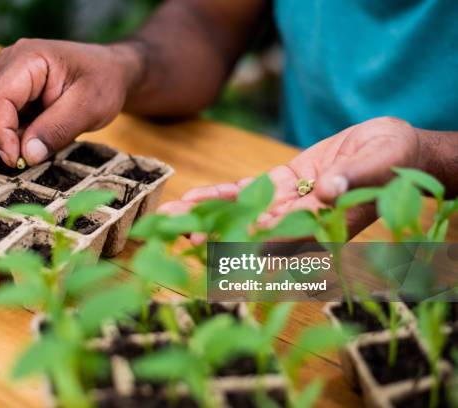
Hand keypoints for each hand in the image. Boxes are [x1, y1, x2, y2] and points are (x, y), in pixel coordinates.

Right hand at [0, 39, 141, 165]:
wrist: (110, 71)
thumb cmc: (103, 83)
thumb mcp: (89, 108)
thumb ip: (58, 130)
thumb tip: (27, 155)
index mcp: (27, 59)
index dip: (1, 134)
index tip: (18, 160)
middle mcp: (7, 63)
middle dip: (0, 138)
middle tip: (31, 155)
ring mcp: (4, 76)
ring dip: (4, 138)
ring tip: (39, 140)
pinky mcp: (7, 91)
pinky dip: (9, 135)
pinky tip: (35, 135)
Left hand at [160, 116, 421, 241]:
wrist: (391, 148)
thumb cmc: (394, 158)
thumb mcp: (379, 163)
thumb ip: (352, 178)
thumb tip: (329, 191)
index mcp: (327, 226)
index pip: (284, 237)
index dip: (250, 240)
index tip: (220, 242)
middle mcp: (302, 223)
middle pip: (252, 231)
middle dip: (215, 232)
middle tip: (178, 235)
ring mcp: (288, 205)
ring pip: (241, 212)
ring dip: (207, 213)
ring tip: (172, 216)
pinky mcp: (282, 186)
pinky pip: (247, 192)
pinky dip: (221, 194)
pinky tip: (194, 196)